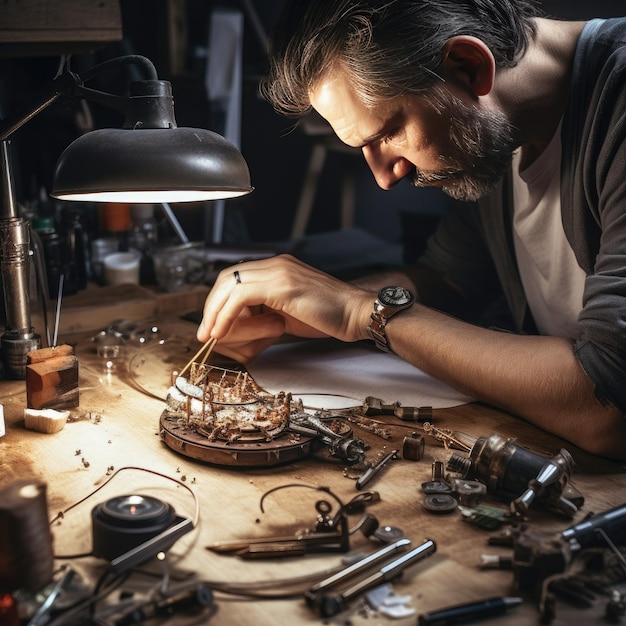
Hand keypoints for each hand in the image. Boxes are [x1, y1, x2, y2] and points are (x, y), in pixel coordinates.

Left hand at [197, 254, 373, 361]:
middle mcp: (276, 263)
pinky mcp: (282, 284)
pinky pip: (241, 296)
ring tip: (211, 334)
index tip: (212, 324)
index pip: (236, 276)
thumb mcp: (290, 312)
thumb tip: (238, 325)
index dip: (219, 300)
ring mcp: (279, 271)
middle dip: (211, 306)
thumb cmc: (328, 317)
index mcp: (278, 267)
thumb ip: (265, 312)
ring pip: (230, 284)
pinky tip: (224, 330)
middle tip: (204, 331)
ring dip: (215, 312)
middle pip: (227, 277)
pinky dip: (227, 315)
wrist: (357, 313)